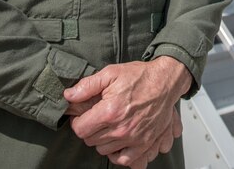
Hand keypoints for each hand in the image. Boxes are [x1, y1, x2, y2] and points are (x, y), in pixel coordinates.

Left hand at [64, 57, 190, 164]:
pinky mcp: (144, 143)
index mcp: (109, 111)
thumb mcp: (111, 73)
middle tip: (97, 119)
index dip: (78, 122)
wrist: (165, 82)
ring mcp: (133, 138)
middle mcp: (120, 128)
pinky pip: (124, 159)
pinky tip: (117, 143)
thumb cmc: (140, 77)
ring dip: (103, 140)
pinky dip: (118, 154)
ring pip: (104, 150)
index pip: (80, 129)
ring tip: (108, 127)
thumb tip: (68, 96)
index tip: (83, 117)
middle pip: (91, 141)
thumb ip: (87, 85)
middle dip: (90, 130)